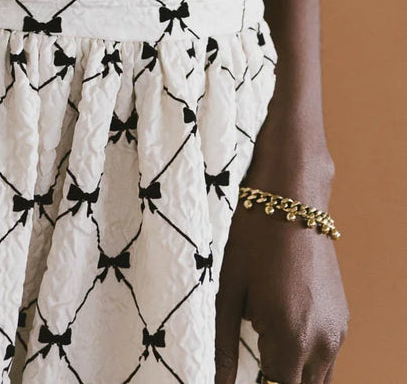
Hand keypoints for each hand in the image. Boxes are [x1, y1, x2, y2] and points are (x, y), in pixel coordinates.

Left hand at [215, 194, 348, 383]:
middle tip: (253, 350)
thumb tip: (218, 383)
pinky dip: (305, 354)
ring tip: (265, 337)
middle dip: (274, 375)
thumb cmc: (253, 238)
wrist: (292, 197)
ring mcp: (337, 332)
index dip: (258, 382)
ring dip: (291, 369)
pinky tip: (282, 322)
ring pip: (317, 378)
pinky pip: (326, 357)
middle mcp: (322, 342)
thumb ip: (223, 344)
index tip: (245, 371)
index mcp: (291, 337)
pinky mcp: (342, 320)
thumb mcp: (230, 289)